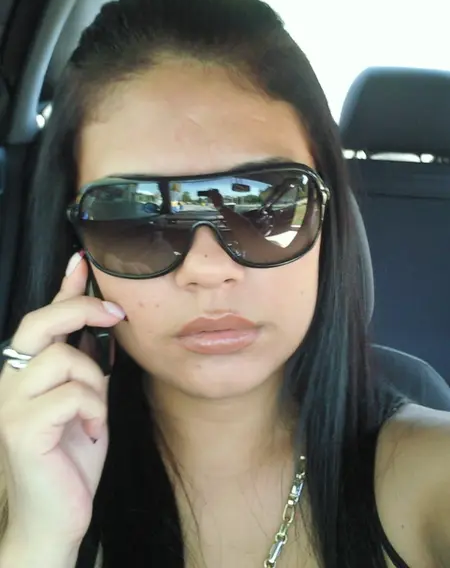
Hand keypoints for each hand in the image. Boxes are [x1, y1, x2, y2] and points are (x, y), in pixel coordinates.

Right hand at [0, 253, 125, 549]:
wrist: (56, 516)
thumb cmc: (71, 456)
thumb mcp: (84, 399)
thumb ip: (85, 359)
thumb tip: (100, 320)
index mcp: (23, 373)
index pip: (41, 318)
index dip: (63, 287)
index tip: (82, 260)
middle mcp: (7, 382)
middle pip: (40, 323)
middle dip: (83, 309)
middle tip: (116, 315)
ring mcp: (9, 405)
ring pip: (65, 360)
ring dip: (94, 384)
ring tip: (94, 414)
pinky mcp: (20, 429)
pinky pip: (73, 395)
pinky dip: (94, 411)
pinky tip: (90, 432)